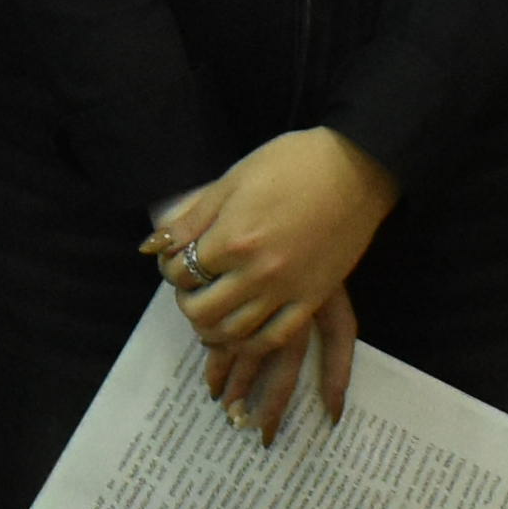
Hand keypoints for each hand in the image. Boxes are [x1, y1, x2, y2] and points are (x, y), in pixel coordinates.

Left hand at [146, 126, 397, 434]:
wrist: (353, 169)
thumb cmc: (290, 164)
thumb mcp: (232, 181)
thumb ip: (192, 219)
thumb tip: (153, 246)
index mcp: (231, 240)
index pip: (182, 272)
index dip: (171, 269)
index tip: (175, 262)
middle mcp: (256, 272)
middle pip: (203, 310)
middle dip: (187, 302)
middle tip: (190, 290)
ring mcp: (286, 290)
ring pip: (235, 332)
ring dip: (212, 329)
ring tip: (209, 315)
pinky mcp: (312, 299)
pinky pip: (275, 337)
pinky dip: (251, 344)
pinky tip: (241, 335)